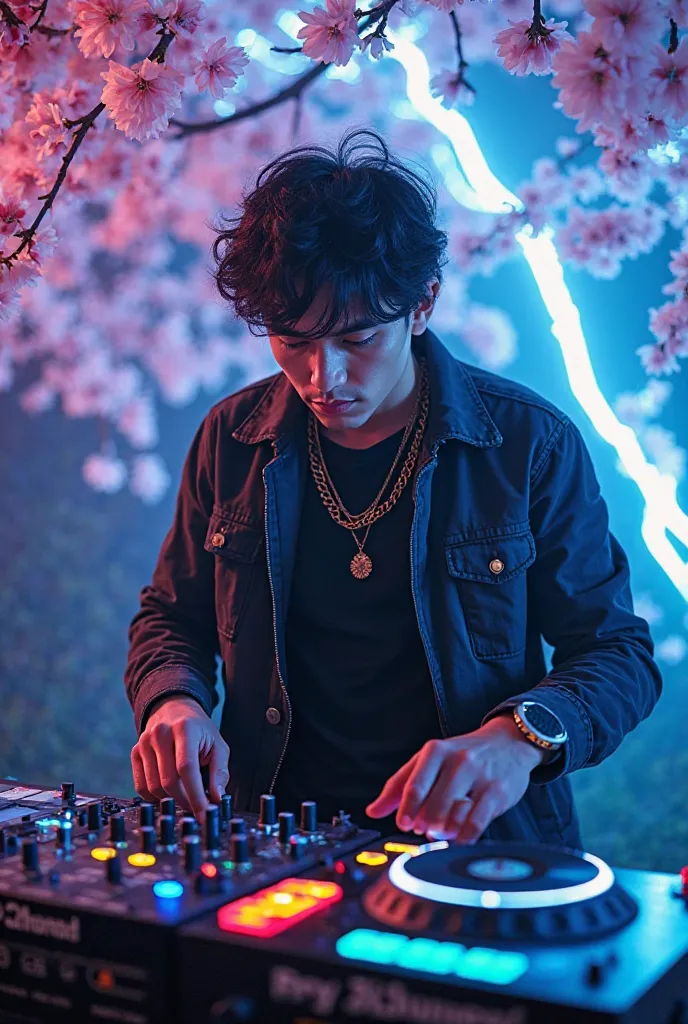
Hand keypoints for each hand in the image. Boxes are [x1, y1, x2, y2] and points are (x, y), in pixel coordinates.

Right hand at [131, 696, 229, 821]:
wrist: (174, 709)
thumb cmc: (198, 730)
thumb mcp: (217, 745)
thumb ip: (219, 772)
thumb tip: (216, 799)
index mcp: (184, 728)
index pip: (187, 768)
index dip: (196, 795)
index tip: (203, 813)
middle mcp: (160, 733)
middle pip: (169, 781)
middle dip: (185, 801)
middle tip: (197, 808)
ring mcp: (144, 743)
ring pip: (153, 787)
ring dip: (171, 800)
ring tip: (185, 797)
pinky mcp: (135, 752)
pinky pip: (141, 786)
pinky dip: (155, 797)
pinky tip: (168, 794)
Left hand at [365, 716, 542, 843]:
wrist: (508, 742)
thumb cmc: (463, 755)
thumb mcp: (429, 760)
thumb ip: (400, 785)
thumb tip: (373, 810)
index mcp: (435, 751)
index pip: (414, 785)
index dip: (406, 811)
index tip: (404, 825)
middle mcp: (458, 760)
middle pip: (433, 805)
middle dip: (425, 824)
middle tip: (425, 829)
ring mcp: (480, 776)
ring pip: (454, 815)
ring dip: (444, 832)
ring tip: (441, 832)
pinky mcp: (498, 792)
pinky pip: (476, 823)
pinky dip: (464, 837)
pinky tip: (460, 838)